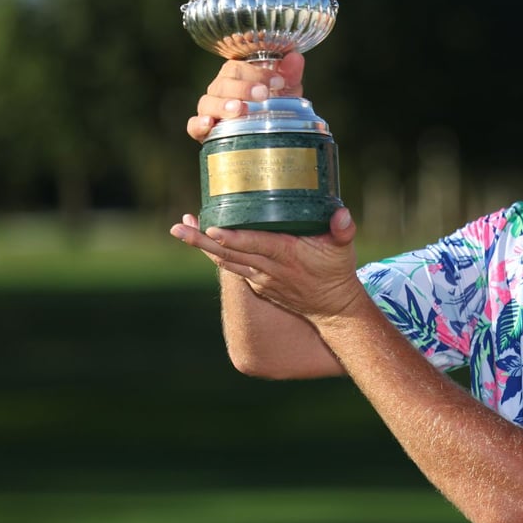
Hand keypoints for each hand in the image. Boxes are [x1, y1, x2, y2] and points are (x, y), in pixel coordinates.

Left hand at [169, 208, 364, 321]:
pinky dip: (216, 254)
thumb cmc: (337, 273)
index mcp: (286, 255)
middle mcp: (268, 268)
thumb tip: (342, 214)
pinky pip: (232, 266)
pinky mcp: (257, 282)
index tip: (212, 228)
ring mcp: (260, 277)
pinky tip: (203, 240)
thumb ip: (343, 230)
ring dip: (202, 246)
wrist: (332, 309)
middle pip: (230, 253)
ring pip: (226, 261)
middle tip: (178, 227)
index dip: (234, 238)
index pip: (256, 245)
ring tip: (181, 229)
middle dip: (202, 240)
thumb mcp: (344, 249)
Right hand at [186, 52, 306, 141]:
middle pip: (223, 83)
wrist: (265, 136)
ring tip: (239, 109)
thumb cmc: (272, 106)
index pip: (239, 67)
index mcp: (237, 75)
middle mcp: (221, 89)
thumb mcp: (285, 91)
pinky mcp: (203, 130)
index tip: (278, 82)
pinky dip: (198, 124)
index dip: (258, 73)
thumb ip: (290, 74)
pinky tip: (209, 124)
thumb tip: (296, 58)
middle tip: (262, 95)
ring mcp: (210, 109)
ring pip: (208, 102)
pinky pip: (193, 125)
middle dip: (243, 88)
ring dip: (223, 105)